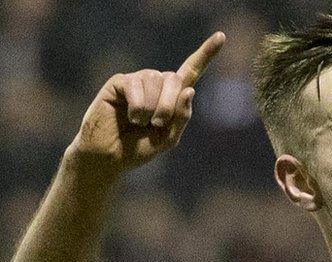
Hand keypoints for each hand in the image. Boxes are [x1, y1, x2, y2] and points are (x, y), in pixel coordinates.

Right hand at [71, 32, 223, 174]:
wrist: (110, 156)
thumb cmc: (138, 148)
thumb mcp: (167, 138)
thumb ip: (182, 117)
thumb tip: (189, 89)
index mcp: (171, 95)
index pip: (191, 71)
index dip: (206, 54)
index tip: (221, 36)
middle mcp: (156, 83)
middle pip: (175, 79)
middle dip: (169, 106)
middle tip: (156, 124)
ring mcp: (138, 80)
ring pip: (156, 81)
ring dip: (151, 109)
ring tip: (138, 122)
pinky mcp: (120, 82)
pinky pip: (135, 86)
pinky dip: (137, 107)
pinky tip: (129, 117)